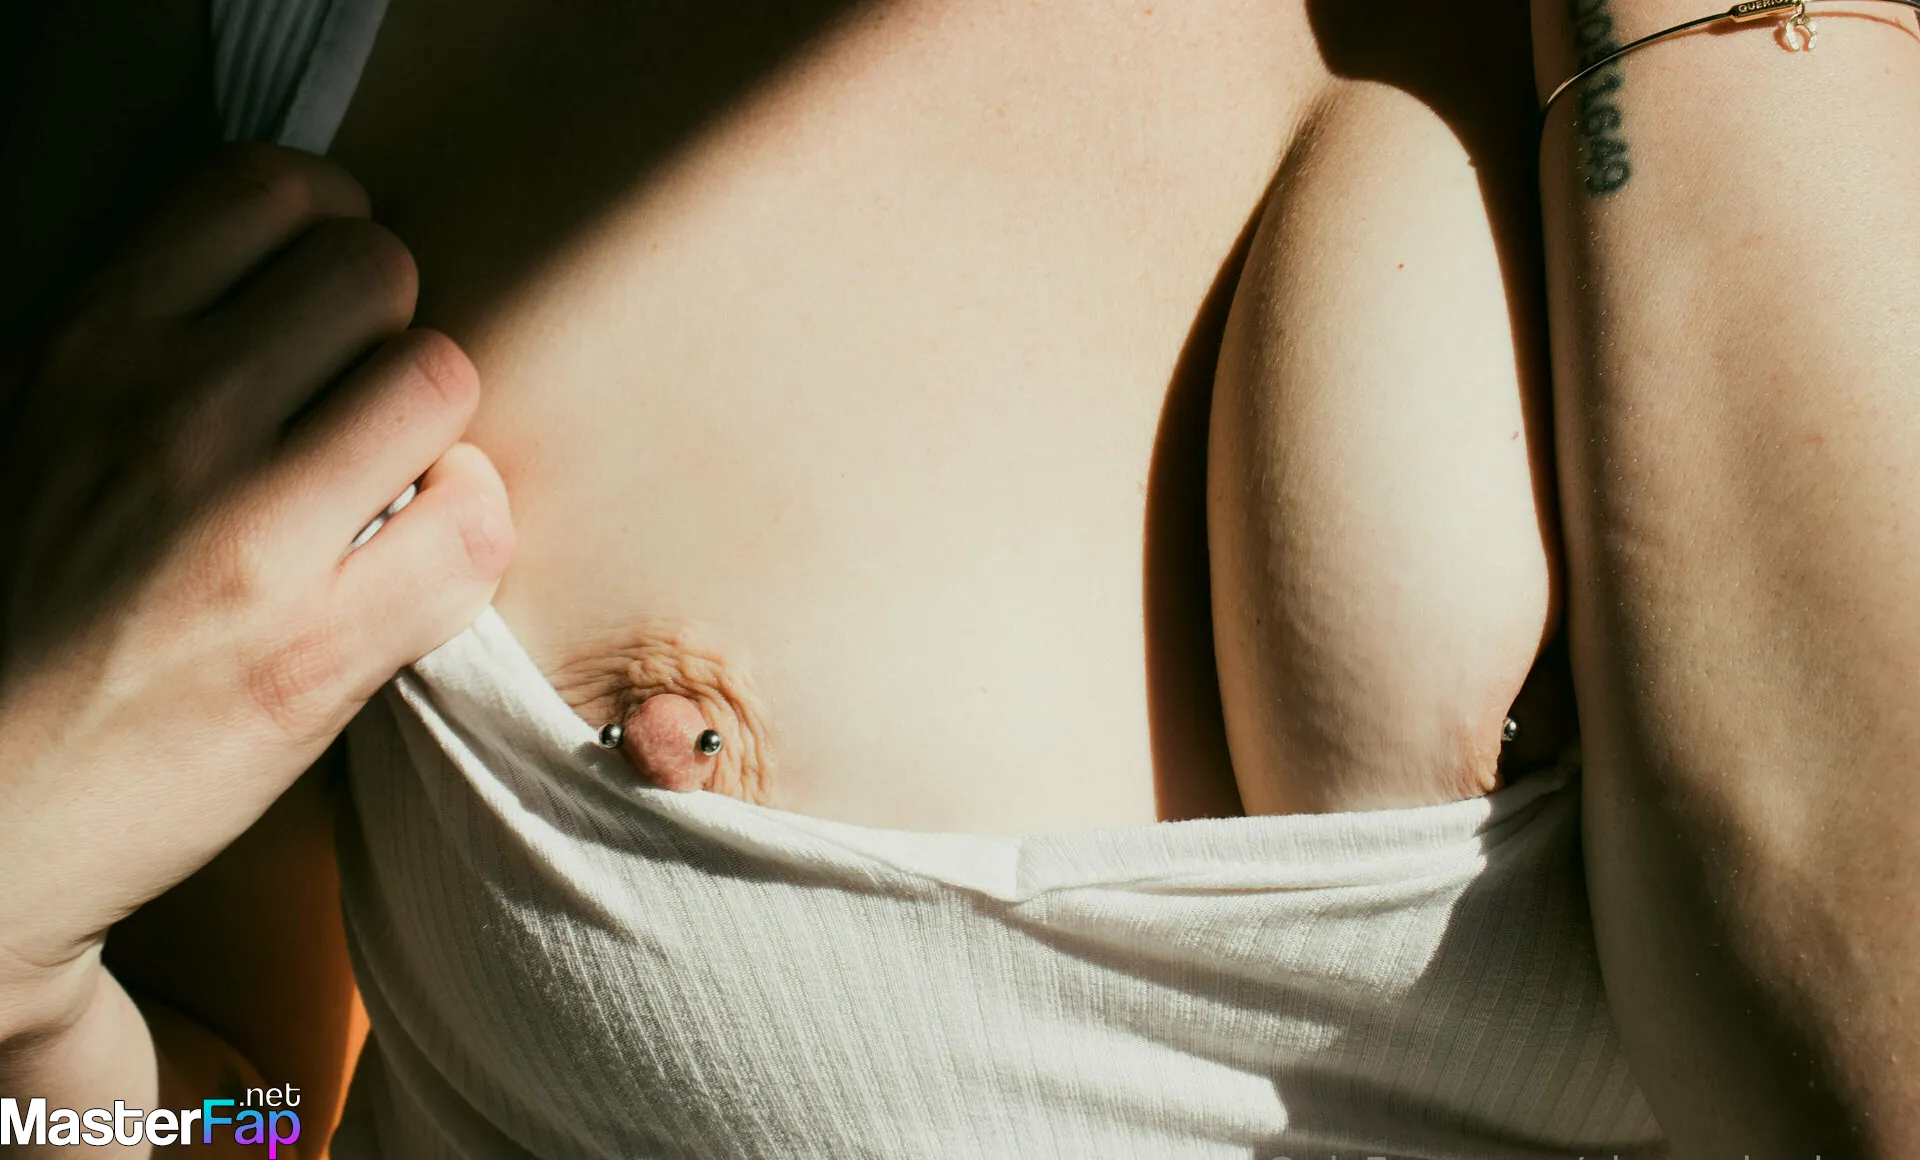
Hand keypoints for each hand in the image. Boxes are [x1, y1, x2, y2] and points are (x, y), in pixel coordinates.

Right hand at [0, 143, 512, 1038]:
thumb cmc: (22, 612)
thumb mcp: (29, 429)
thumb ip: (134, 348)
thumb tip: (262, 279)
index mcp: (89, 350)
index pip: (267, 188)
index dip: (332, 226)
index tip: (328, 298)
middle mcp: (166, 418)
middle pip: (378, 273)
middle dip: (389, 333)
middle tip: (361, 408)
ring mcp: (246, 534)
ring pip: (438, 379)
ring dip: (436, 430)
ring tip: (392, 485)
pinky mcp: (317, 650)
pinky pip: (474, 526)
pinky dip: (470, 533)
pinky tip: (418, 560)